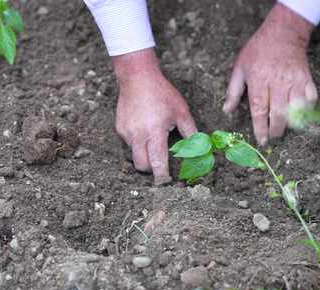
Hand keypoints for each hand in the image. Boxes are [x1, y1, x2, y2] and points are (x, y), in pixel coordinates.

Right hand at [113, 49, 196, 184]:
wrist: (137, 77)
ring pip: (134, 155)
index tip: (166, 182)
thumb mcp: (181, 112)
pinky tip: (145, 129)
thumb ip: (190, 133)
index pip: (157, 162)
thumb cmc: (162, 94)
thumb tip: (200, 149)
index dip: (162, 175)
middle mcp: (137, 135)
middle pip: (141, 165)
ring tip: (154, 141)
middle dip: (151, 169)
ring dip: (144, 155)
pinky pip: (129, 143)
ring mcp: (126, 132)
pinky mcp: (119, 129)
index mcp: (154, 132)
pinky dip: (138, 143)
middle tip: (161, 166)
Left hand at [223, 3, 317, 145]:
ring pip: (296, 109)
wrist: (283, 33)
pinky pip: (310, 100)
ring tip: (283, 129)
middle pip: (279, 113)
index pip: (259, 110)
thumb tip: (226, 111)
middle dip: (275, 130)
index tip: (261, 140)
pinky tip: (299, 116)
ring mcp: (295, 81)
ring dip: (291, 123)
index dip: (260, 128)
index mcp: (259, 80)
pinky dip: (306, 111)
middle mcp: (278, 82)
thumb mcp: (240, 67)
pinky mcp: (307, 79)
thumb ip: (233, 91)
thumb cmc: (258, 50)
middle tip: (271, 137)